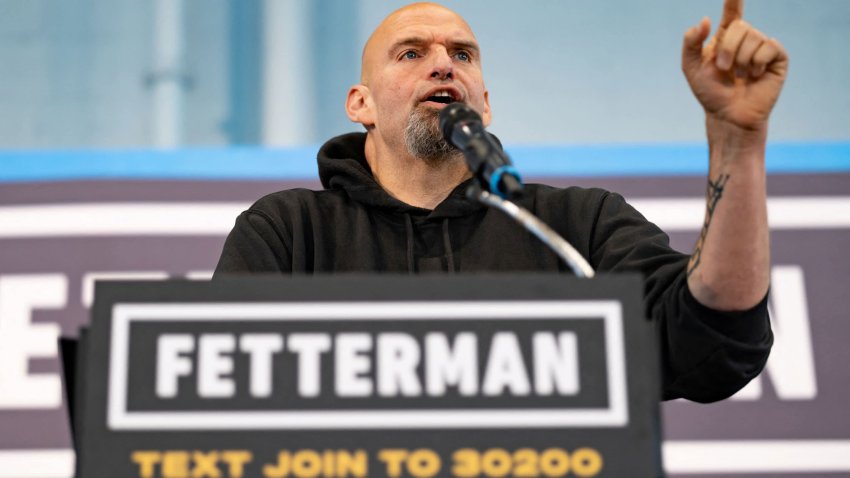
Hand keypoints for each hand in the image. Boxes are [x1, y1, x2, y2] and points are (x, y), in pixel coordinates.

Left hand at [681, 0, 788, 131]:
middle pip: (740, 27)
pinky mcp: (778, 58)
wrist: (728, 115)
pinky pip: (769, 47)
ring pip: (754, 37)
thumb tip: (705, 19)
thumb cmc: (710, 93)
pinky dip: (757, 63)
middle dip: (727, 49)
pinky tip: (755, 76)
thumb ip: (691, 42)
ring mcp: (763, 48)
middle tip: (723, 68)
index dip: (734, 1)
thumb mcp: (691, 67)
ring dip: (741, 60)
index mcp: (726, 39)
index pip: (733, 13)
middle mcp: (746, 40)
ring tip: (740, 76)